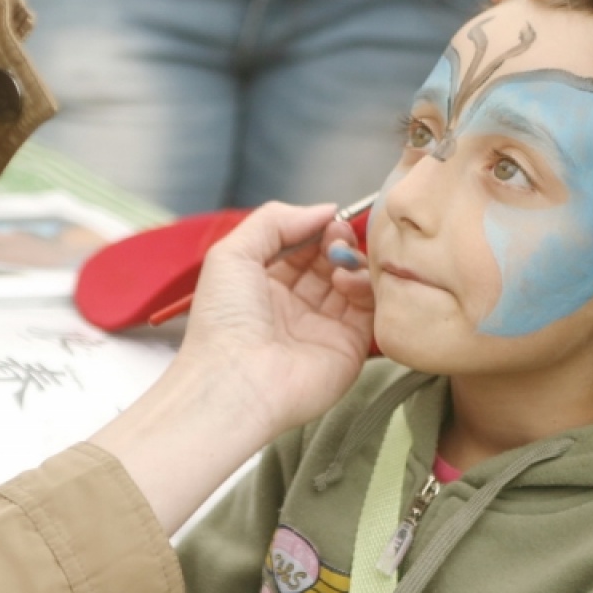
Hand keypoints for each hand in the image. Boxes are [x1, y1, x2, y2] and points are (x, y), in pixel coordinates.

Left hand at [177, 202, 374, 434]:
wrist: (236, 383)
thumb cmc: (224, 321)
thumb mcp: (233, 252)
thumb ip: (275, 220)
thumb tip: (324, 210)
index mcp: (263, 284)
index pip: (301, 246)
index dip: (316, 228)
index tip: (328, 218)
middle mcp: (294, 305)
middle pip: (330, 261)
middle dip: (338, 240)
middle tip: (338, 235)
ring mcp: (323, 326)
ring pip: (353, 281)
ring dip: (352, 261)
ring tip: (340, 259)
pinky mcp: (349, 347)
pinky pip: (369, 310)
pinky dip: (364, 287)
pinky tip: (347, 281)